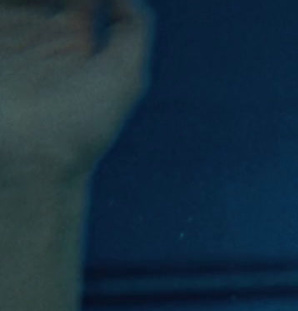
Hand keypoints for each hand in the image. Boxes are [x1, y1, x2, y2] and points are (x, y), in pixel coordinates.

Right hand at [0, 0, 153, 185]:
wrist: (31, 156)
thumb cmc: (82, 123)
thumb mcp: (124, 77)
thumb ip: (132, 31)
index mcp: (73, 42)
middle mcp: (37, 36)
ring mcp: (8, 39)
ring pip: (17, 0)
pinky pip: (1, 9)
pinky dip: (10, 3)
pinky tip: (21, 6)